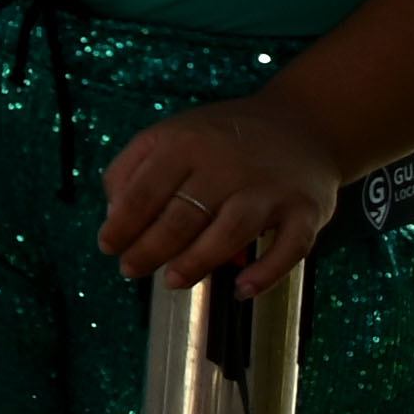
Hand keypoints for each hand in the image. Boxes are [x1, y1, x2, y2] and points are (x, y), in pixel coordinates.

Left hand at [100, 95, 346, 292]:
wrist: (302, 125)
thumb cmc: (223, 138)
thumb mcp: (172, 134)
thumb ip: (134, 167)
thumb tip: (113, 215)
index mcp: (186, 143)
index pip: (144, 190)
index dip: (121, 224)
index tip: (108, 247)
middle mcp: (227, 164)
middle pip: (182, 216)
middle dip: (150, 248)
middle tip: (131, 269)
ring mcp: (269, 189)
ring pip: (229, 232)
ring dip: (197, 261)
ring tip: (171, 280)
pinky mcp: (305, 211)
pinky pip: (288, 248)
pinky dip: (266, 272)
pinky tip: (241, 289)